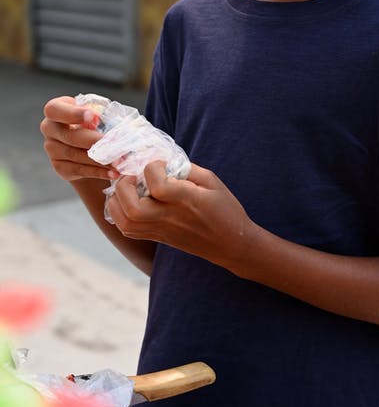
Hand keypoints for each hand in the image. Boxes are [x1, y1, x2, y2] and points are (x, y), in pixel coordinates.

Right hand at [40, 96, 119, 183]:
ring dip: (100, 159)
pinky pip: (80, 169)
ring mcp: (52, 149)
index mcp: (56, 110)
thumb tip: (104, 119)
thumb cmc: (94, 123)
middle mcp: (49, 129)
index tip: (92, 116)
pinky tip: (113, 172)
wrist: (89, 147)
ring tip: (119, 161)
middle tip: (114, 144)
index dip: (72, 113)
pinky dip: (99, 171)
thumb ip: (98, 113)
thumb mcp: (96, 113)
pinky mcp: (60, 167)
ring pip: (75, 155)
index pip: (54, 110)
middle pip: (69, 136)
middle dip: (94, 141)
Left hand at [106, 161, 258, 271]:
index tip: (159, 164)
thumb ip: (187, 169)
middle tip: (132, 176)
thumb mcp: (212, 181)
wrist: (232, 245)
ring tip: (125, 188)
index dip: (152, 168)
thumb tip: (164, 161)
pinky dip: (120, 215)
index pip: (157, 185)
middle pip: (133, 208)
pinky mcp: (158, 238)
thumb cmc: (226, 210)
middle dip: (124, 186)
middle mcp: (171, 218)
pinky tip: (127, 202)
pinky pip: (129, 230)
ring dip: (117, 202)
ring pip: (126, 222)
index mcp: (187, 200)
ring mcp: (162, 231)